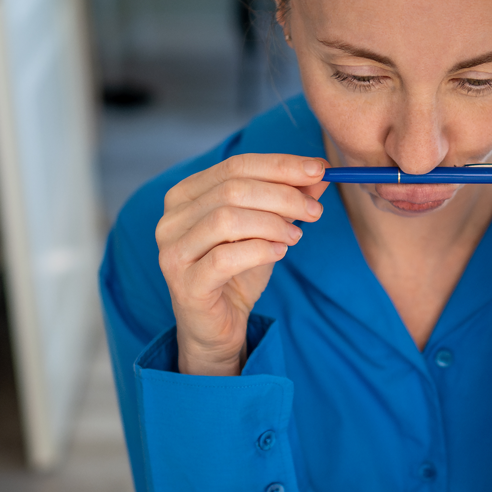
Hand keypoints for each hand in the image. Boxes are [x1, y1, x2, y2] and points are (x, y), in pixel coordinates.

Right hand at [156, 153, 327, 375]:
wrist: (216, 325)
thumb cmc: (237, 271)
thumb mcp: (265, 229)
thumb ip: (287, 199)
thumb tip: (319, 175)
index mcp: (186, 195)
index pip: (235, 166)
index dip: (280, 165)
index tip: (319, 170)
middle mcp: (171, 219)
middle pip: (232, 190)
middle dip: (283, 196)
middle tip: (315, 210)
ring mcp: (173, 252)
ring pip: (226, 220)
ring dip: (272, 224)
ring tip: (295, 236)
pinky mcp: (185, 284)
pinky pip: (225, 258)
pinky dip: (259, 250)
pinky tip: (279, 252)